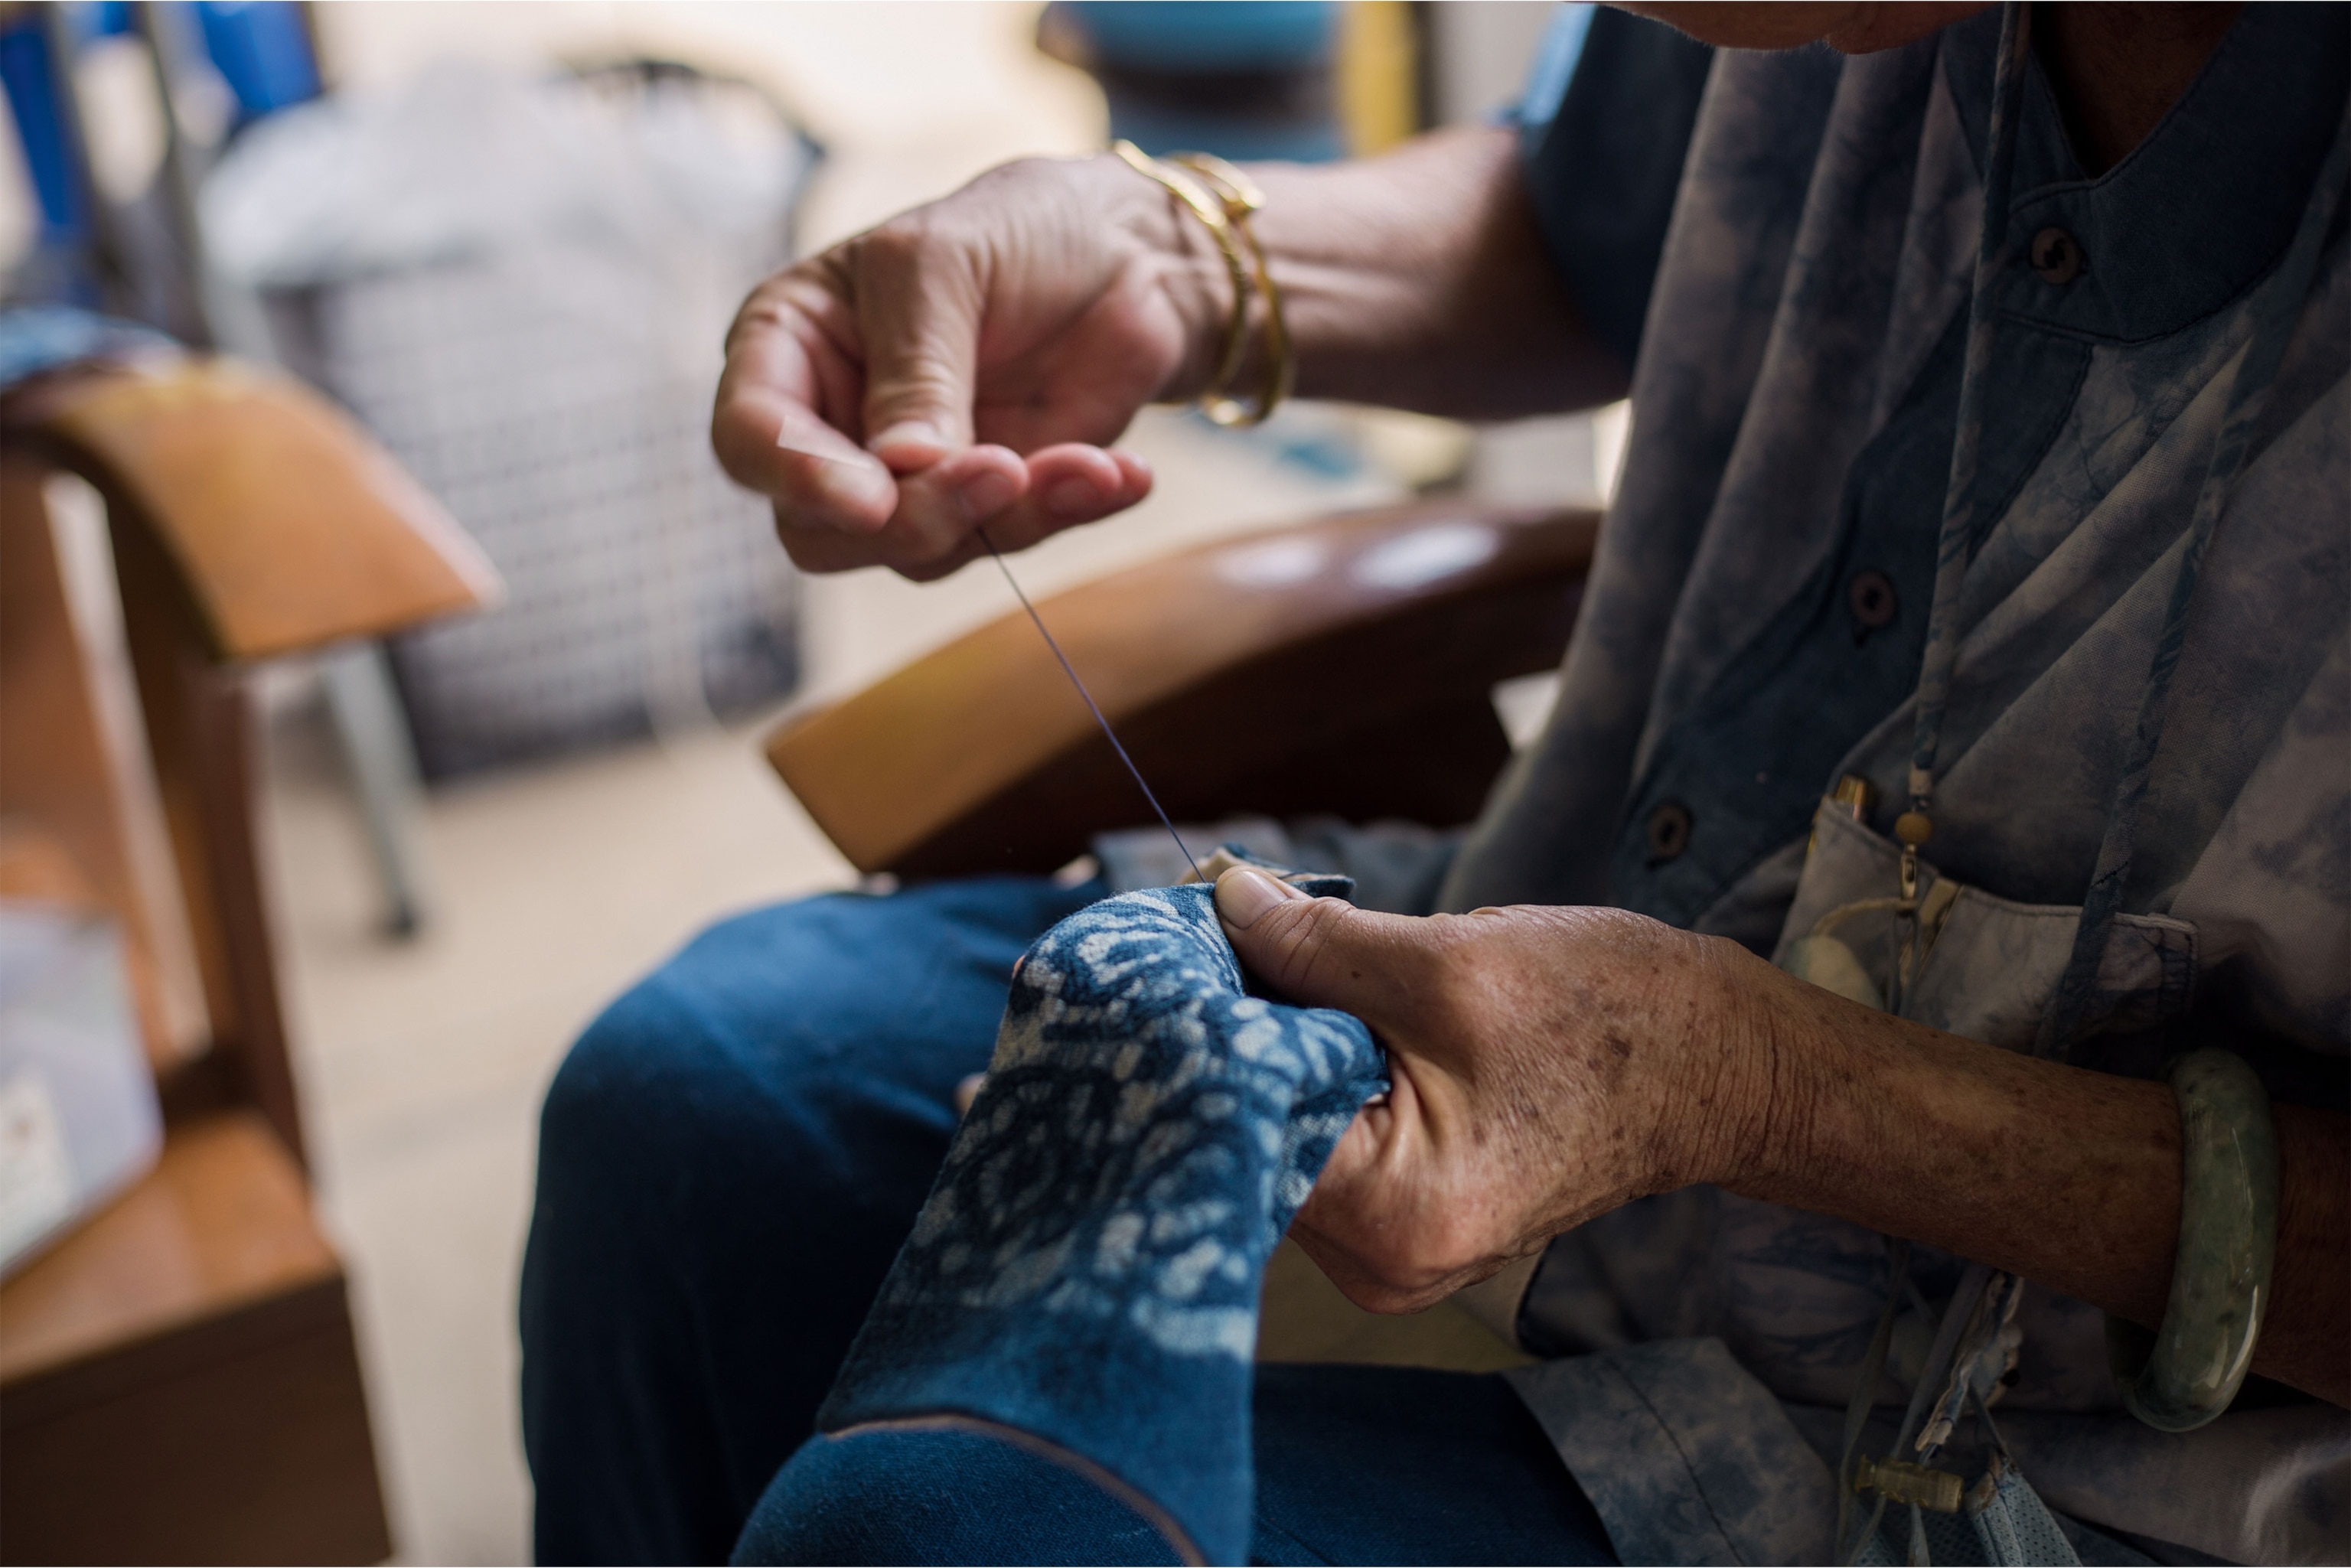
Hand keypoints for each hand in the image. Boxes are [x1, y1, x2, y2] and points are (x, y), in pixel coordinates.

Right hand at [711, 155, 1220, 580]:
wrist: (1133, 257)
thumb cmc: (1017, 229)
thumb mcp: (944, 263)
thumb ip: (916, 367)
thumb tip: (901, 469)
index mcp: (788, 348)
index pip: (750, 438)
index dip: (797, 476)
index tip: (872, 495)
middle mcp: (832, 427)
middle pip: (822, 530)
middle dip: (913, 519)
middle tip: (1004, 472)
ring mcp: (907, 478)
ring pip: (917, 553)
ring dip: (1008, 516)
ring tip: (1087, 462)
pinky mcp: (987, 508)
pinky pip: (1007, 543)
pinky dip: (1068, 516)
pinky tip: (1121, 479)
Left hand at [1213, 866, 1776, 1311]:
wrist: (1717, 1067)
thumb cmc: (1611, 1018)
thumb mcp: (1451, 962)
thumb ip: (1316, 945)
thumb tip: (1219, 904)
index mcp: (1394, 1214)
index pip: (1239, 1118)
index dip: (1197, 1024)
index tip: (1169, 941)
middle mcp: (1378, 1264)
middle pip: (1246, 1133)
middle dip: (1223, 1028)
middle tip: (1202, 928)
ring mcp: (1387, 1254)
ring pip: (1274, 1132)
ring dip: (1261, 1043)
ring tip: (1258, 956)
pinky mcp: (1397, 1220)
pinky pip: (1313, 1138)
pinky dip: (1300, 1068)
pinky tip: (1302, 1002)